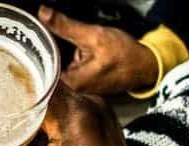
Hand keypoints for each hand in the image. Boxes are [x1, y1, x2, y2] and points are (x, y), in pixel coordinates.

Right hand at [0, 84, 150, 145]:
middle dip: (4, 110)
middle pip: (36, 92)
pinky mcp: (96, 132)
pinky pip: (59, 121)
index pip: (31, 78)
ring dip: (21, 127)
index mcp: (77, 117)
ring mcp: (96, 119)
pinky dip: (37, 136)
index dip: (0, 83)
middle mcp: (91, 109)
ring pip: (45, 108)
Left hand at [38, 6, 158, 94]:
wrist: (147, 65)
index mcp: (69, 83)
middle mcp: (72, 89)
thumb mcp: (93, 36)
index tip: (40, 34)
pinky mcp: (87, 82)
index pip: (43, 62)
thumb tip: (44, 14)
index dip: (42, 45)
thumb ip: (65, 26)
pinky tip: (84, 50)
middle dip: (56, 47)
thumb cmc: (125, 55)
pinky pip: (73, 66)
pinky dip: (75, 56)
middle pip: (52, 63)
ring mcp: (80, 86)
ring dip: (65, 51)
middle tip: (64, 36)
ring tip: (79, 45)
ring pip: (63, 64)